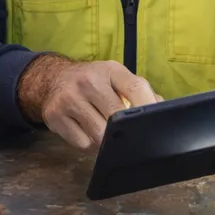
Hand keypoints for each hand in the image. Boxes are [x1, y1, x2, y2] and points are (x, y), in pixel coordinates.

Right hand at [17, 56, 160, 149]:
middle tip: (127, 133)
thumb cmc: (92, 82)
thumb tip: (162, 109)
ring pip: (99, 134)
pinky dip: (88, 144)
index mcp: (109, 70)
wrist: (52, 79)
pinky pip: (82, 143)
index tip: (155, 124)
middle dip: (125, 130)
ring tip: (104, 130)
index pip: (135, 88)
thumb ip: (139, 92)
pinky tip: (86, 131)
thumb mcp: (115, 77)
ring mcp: (69, 98)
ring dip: (106, 140)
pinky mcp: (55, 116)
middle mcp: (88, 81)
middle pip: (117, 117)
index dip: (148, 108)